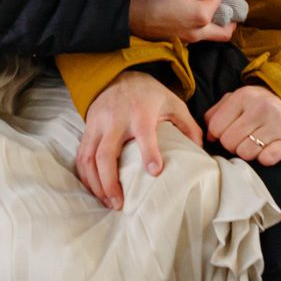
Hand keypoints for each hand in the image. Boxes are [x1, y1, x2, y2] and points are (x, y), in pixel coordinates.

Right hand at [76, 72, 203, 209]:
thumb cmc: (150, 95)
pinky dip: (86, 177)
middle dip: (110, 182)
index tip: (155, 172)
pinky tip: (96, 191)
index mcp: (140, 111)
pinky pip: (81, 156)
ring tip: (108, 202)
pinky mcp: (87, 129)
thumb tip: (199, 152)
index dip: (149, 151)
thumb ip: (188, 126)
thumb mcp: (174, 104)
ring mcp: (97, 124)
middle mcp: (115, 119)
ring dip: (96, 184)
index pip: (144, 132)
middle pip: (106, 154)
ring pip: (88, 158)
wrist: (119, 76)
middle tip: (119, 204)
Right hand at [128, 0, 236, 44]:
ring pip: (207, 35)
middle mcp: (198, 32)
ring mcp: (186, 40)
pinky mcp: (174, 42)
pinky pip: (193, 35)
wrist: (126, 14)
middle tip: (230, 12)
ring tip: (210, 10)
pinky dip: (197, 27)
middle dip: (229, 22)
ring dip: (212, 24)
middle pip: (224, 33)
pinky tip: (189, 15)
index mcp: (201, 16)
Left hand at [204, 85, 280, 168]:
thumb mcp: (235, 102)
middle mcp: (262, 107)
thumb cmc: (256, 107)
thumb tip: (209, 136)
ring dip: (247, 152)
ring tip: (255, 142)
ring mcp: (277, 123)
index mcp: (244, 95)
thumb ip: (215, 114)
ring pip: (245, 153)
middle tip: (243, 138)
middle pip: (228, 142)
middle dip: (232, 144)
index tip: (228, 130)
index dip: (218, 134)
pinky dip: (264, 158)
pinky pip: (266, 159)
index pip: (215, 127)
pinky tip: (267, 149)